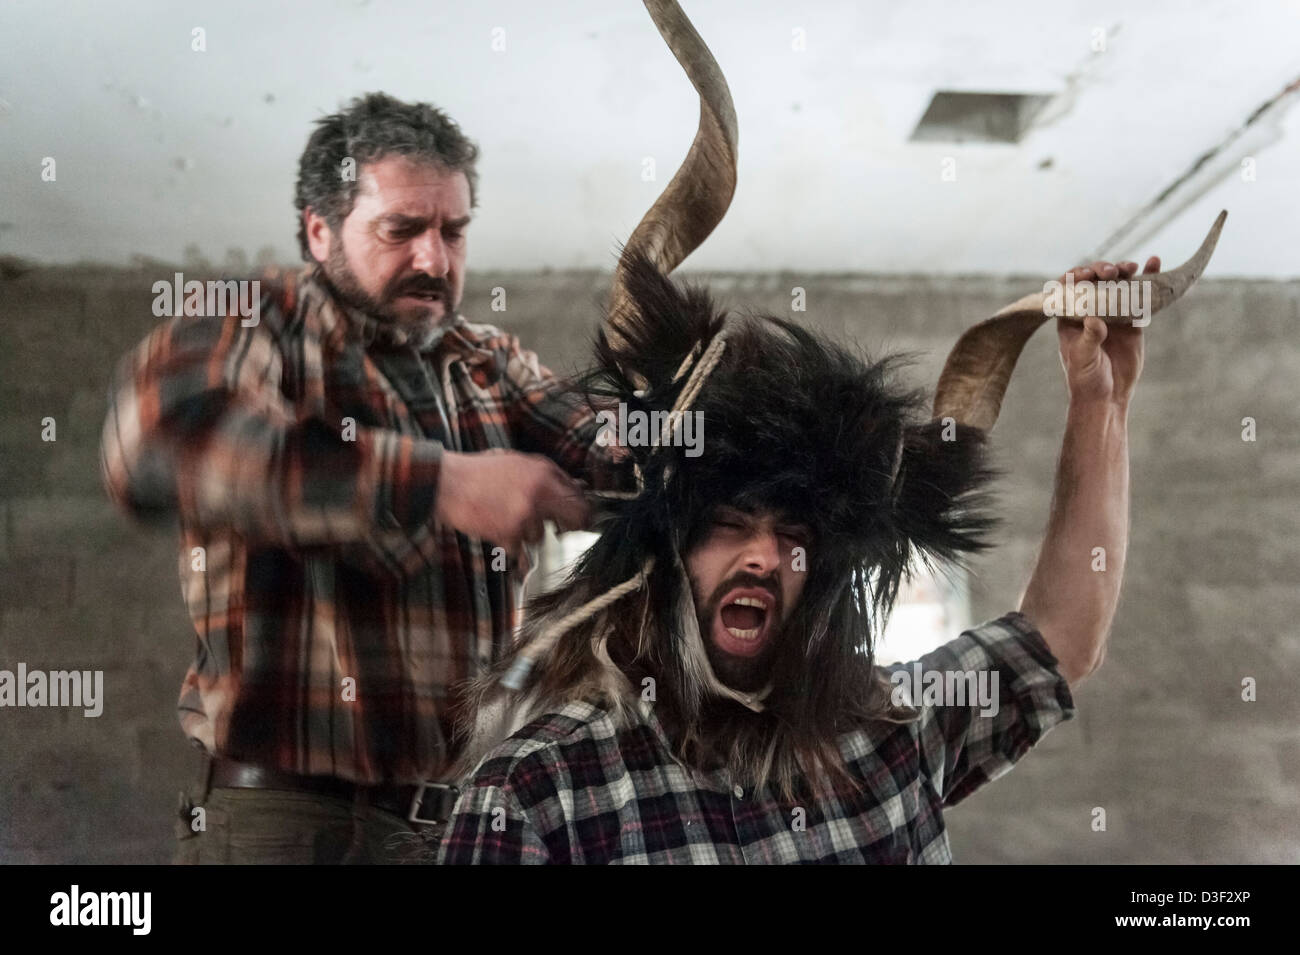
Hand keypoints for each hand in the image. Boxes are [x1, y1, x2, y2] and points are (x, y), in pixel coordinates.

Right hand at [434, 450, 590, 565]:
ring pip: (540, 536)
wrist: (448, 484)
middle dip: (567, 527)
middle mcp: (539, 494)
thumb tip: (576, 488)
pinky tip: (495, 526)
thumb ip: (548, 475)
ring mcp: (525, 516)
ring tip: (506, 518)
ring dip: (527, 533)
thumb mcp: (518, 462)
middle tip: (559, 529)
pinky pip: (519, 548)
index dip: (583, 512)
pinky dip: (509, 543)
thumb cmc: (481, 472)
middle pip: (573, 520)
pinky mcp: (509, 534)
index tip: (581, 520)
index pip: (580, 497)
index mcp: (544, 472)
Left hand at [1055, 256, 1158, 407]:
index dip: (1077, 276)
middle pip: (1094, 282)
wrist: (1108, 396)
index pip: (1069, 289)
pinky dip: (1148, 280)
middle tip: (1112, 272)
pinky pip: (1139, 297)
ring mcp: (1111, 314)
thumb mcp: (1084, 359)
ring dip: (1123, 272)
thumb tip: (1094, 319)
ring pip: (1117, 285)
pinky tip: (1155, 263)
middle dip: (1102, 271)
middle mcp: (1089, 311)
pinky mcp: (1132, 321)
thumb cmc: (1086, 379)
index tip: (1088, 274)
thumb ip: (1089, 338)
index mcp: (1069, 317)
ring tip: (1131, 267)